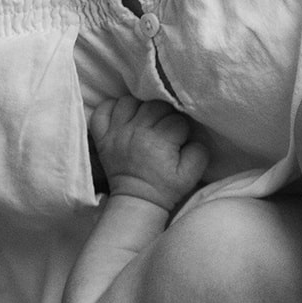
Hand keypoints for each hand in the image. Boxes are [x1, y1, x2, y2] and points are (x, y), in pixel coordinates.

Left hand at [89, 97, 207, 209]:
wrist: (137, 200)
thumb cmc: (165, 187)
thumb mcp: (191, 175)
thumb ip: (199, 151)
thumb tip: (193, 135)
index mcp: (158, 141)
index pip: (176, 119)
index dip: (182, 127)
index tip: (180, 138)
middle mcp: (135, 132)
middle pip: (154, 105)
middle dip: (164, 113)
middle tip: (165, 128)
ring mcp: (116, 133)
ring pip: (129, 102)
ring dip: (140, 107)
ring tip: (146, 119)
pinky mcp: (102, 137)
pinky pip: (102, 111)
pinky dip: (111, 108)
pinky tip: (124, 116)